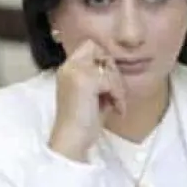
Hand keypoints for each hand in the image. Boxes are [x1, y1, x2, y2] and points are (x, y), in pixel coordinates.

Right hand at [49, 40, 126, 161]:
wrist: (71, 140)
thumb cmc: (83, 123)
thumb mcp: (93, 95)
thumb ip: (101, 79)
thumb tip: (116, 69)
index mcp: (67, 69)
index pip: (90, 46)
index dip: (104, 60)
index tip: (109, 83)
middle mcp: (68, 66)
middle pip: (101, 51)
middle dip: (113, 73)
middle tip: (115, 95)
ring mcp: (75, 72)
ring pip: (109, 67)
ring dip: (118, 87)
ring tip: (116, 105)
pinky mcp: (84, 81)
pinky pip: (111, 81)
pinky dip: (118, 96)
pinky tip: (116, 110)